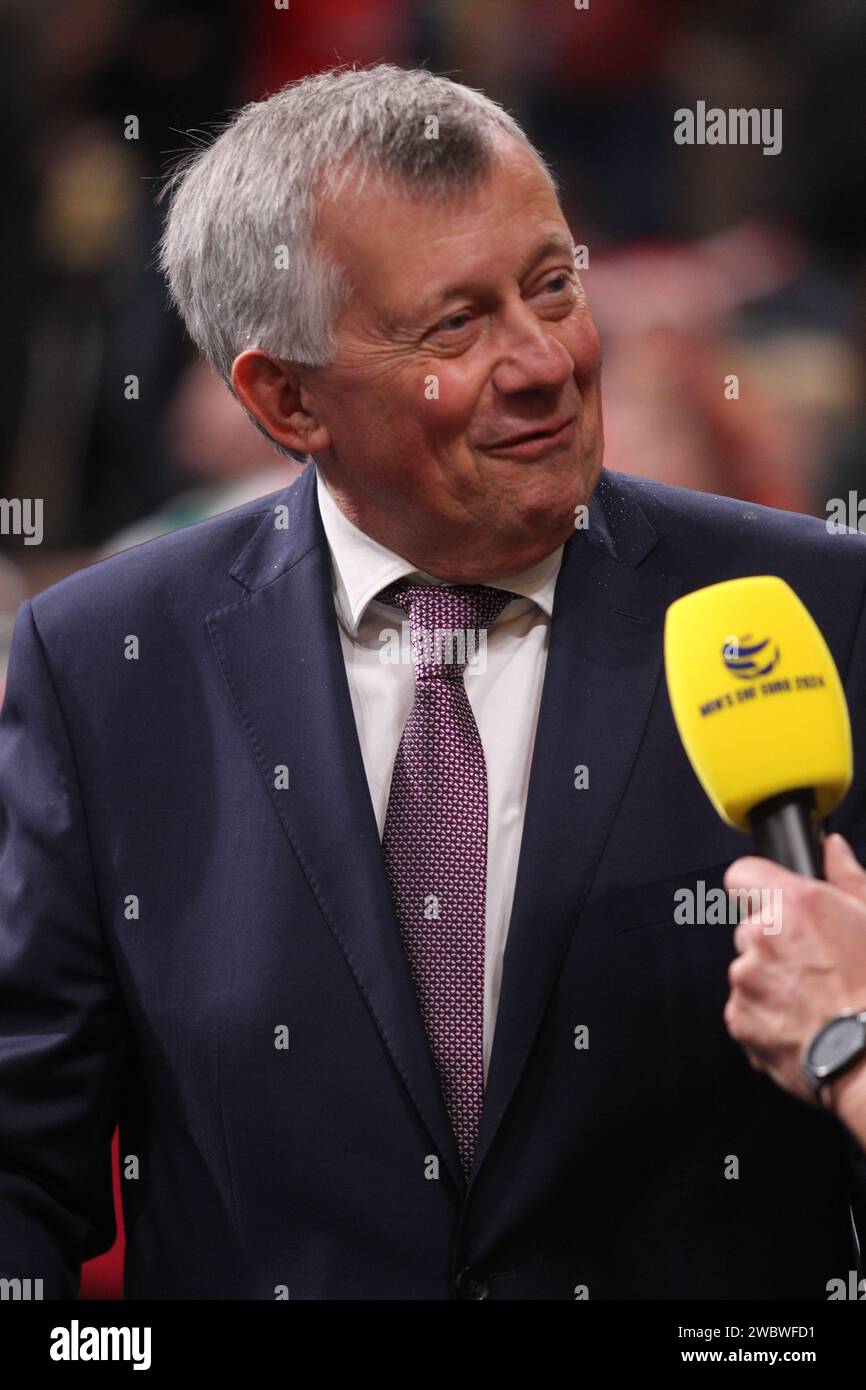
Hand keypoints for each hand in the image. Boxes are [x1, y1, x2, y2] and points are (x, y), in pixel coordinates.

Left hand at [723, 834, 865, 1111]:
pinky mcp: (739, 1018)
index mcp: (795, 905)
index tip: (771, 900)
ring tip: (814, 1002)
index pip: (743, 874)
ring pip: (748, 971)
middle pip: (750, 928)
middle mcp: (762, 937)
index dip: (757, 886)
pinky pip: (746, 1009)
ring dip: (770, 982)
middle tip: (814, 966)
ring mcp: (746, 979)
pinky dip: (766, 1016)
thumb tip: (832, 848)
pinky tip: (803, 1024)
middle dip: (774, 943)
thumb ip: (847, 878)